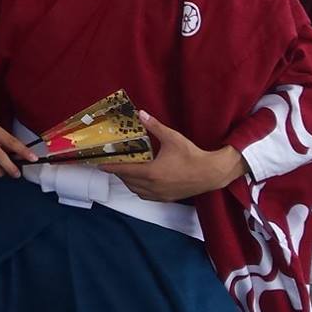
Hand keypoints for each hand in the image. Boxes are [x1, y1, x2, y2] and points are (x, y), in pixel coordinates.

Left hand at [98, 112, 245, 201]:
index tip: (100, 165)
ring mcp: (160, 195)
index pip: (125, 171)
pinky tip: (141, 182)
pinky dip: (140, 190)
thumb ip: (155, 126)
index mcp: (152, 173)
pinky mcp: (168, 198)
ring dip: (129, 183)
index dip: (111, 168)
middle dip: (120, 174)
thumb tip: (141, 113)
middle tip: (115, 164)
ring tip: (126, 172)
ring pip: (137, 191)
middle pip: (129, 182)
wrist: (211, 173)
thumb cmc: (191, 155)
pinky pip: (147, 196)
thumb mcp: (172, 138)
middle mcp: (153, 186)